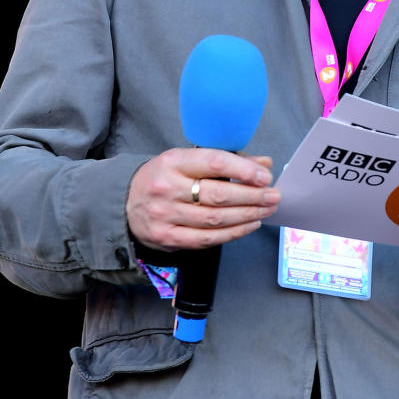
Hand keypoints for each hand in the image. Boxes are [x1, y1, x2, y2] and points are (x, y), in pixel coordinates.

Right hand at [127, 149, 279, 250]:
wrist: (125, 202)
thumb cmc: (164, 178)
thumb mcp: (188, 160)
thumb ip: (227, 161)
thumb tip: (264, 163)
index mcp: (173, 162)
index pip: (214, 163)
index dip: (244, 170)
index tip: (265, 176)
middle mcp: (167, 188)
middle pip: (218, 194)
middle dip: (252, 196)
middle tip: (273, 196)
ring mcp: (166, 215)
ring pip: (216, 219)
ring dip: (247, 215)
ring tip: (266, 210)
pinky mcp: (168, 237)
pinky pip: (207, 238)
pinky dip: (233, 233)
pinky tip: (249, 225)